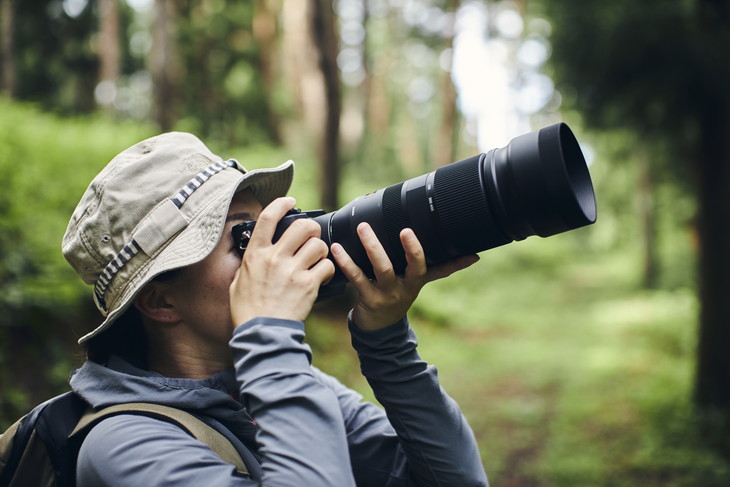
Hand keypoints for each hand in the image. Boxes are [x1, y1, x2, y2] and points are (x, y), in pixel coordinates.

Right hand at [229, 197, 334, 325]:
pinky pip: (327, 266)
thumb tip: (256, 253)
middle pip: (302, 226)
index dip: (281, 204)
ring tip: (316, 259)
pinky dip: (328, 269)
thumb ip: (249, 264)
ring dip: (320, 250)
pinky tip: (322, 276)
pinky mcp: (308, 285)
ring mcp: (293, 271)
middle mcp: (275, 258)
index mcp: (256, 255)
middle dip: (311, 228)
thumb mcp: (238, 281)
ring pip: (318, 245)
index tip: (290, 201)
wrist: (262, 333)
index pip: (268, 218)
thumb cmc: (248, 310)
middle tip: (311, 236)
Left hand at [331, 223, 478, 330]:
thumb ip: (442, 267)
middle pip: (414, 267)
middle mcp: (406, 288)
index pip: (439, 269)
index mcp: (418, 281)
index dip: (453, 262)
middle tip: (405, 229)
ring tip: (363, 228)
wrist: (378, 329)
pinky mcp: (368, 299)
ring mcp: (388, 294)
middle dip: (412, 248)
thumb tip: (474, 256)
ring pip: (383, 269)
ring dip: (373, 247)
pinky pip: (357, 278)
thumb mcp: (418, 283)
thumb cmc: (397, 296)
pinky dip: (346, 262)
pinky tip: (337, 248)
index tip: (465, 251)